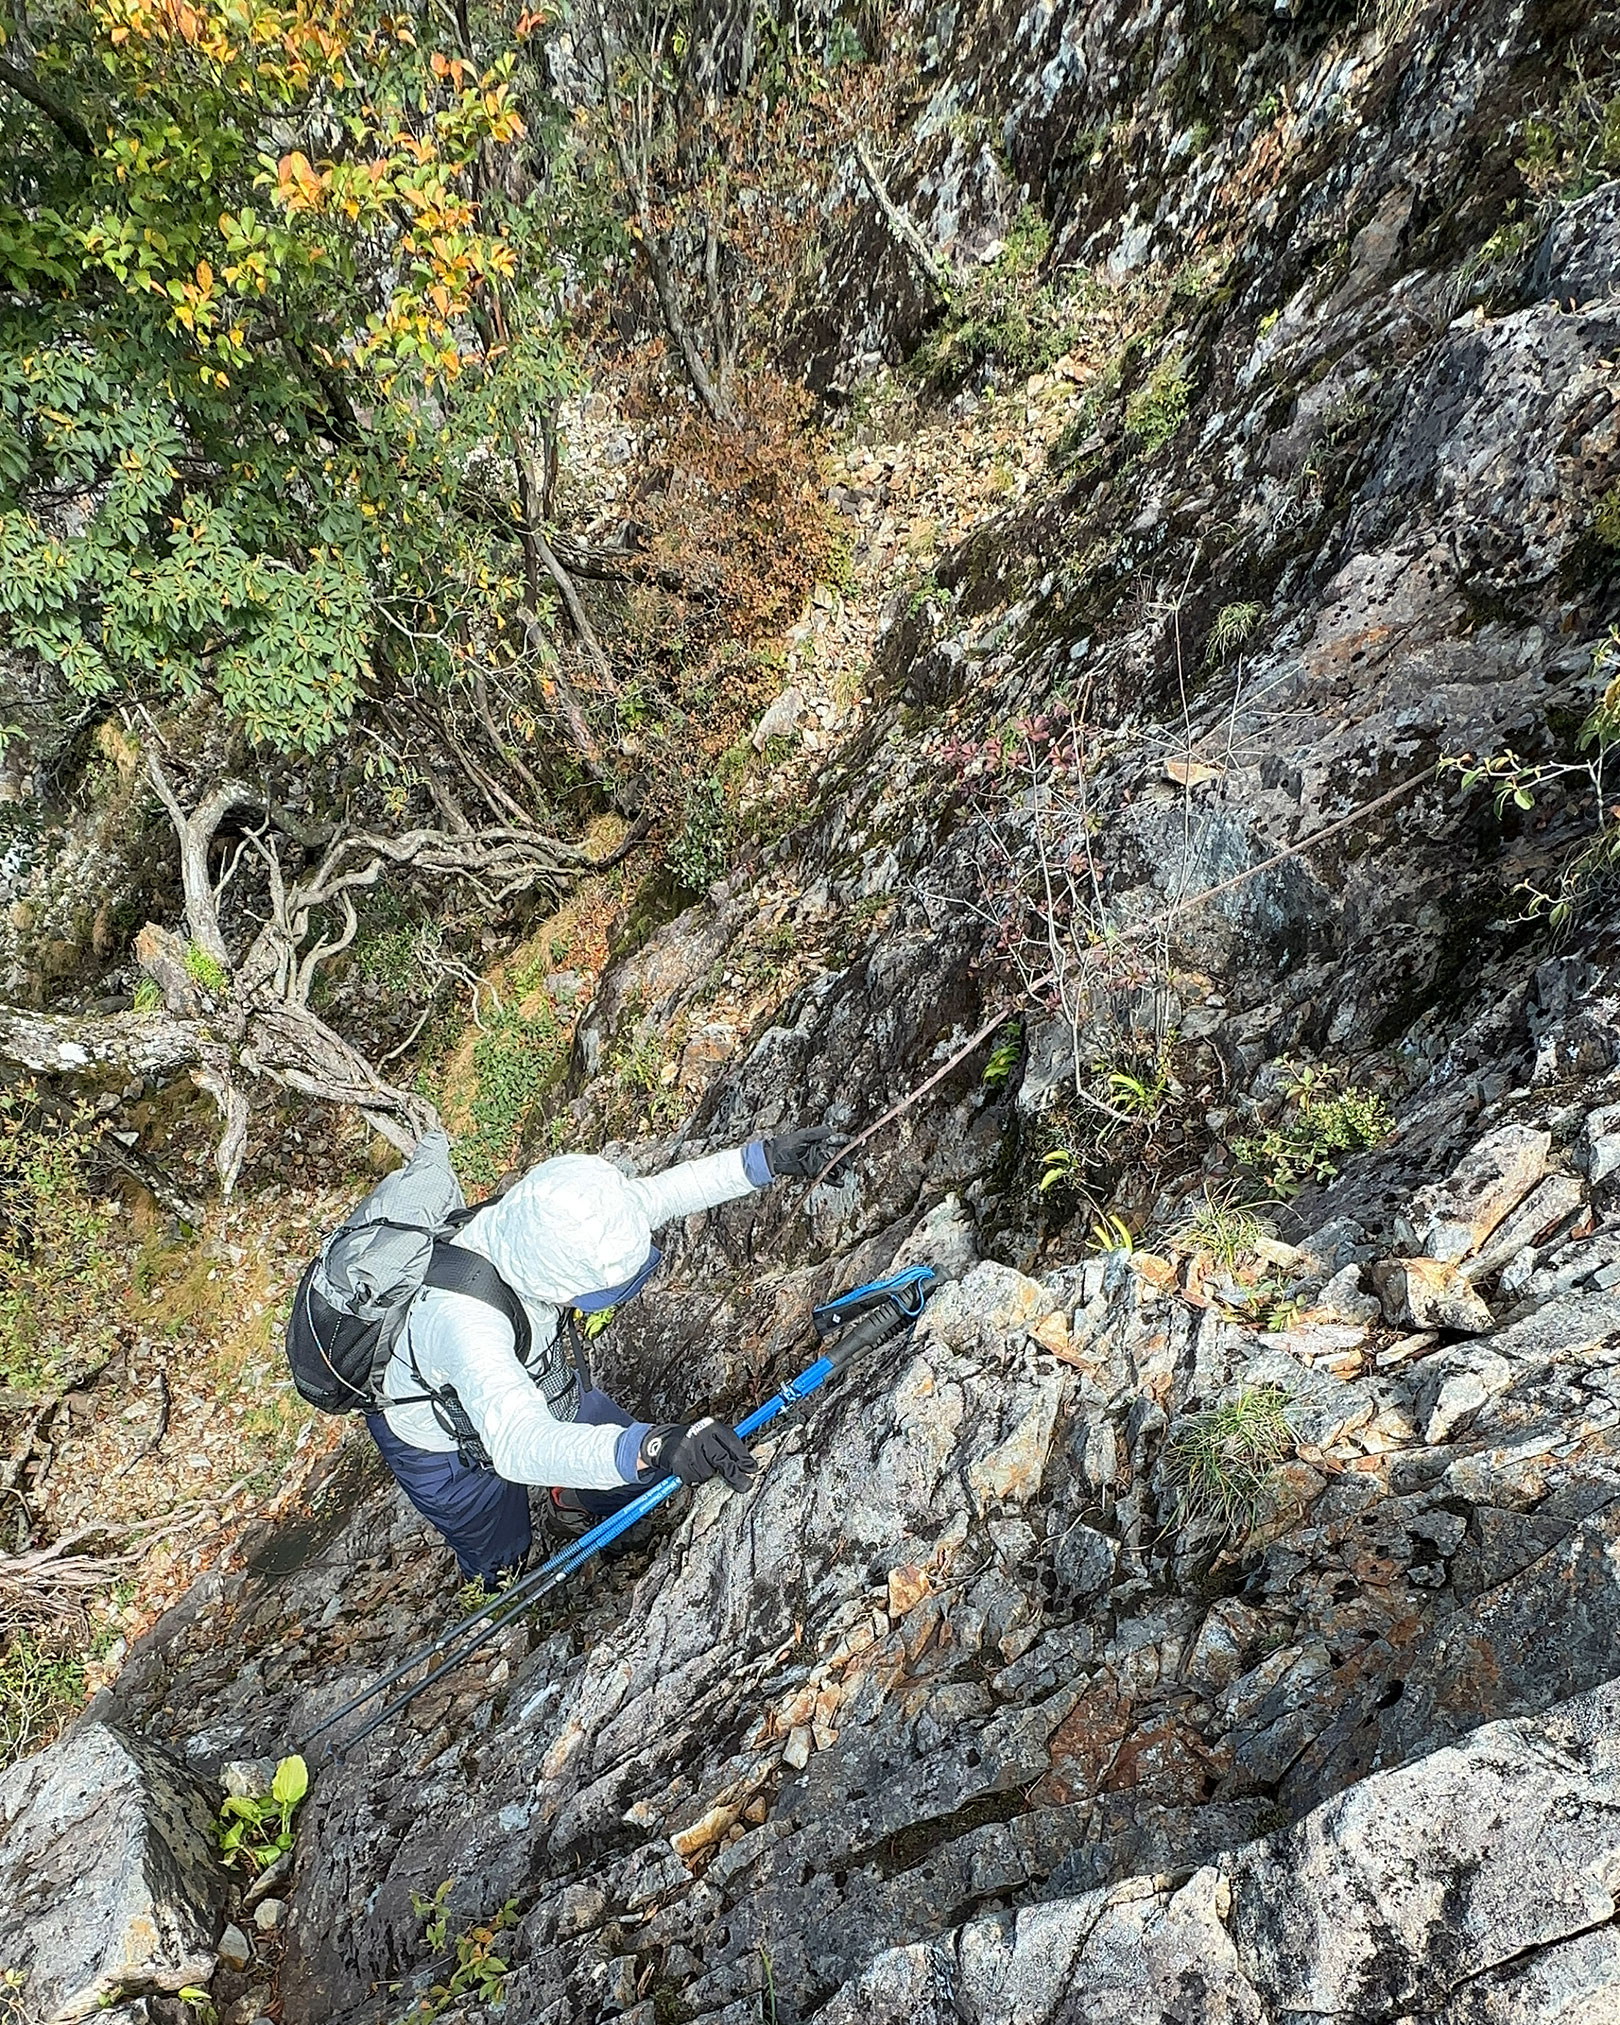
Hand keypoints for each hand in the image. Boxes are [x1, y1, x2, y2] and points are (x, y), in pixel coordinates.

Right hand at [639, 1418, 758, 1491]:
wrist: (666, 1441)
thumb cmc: (697, 1440)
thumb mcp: (713, 1436)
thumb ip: (729, 1447)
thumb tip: (749, 1466)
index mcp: (711, 1426)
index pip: (732, 1442)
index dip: (744, 1457)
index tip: (752, 1469)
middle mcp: (700, 1435)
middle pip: (722, 1460)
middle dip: (735, 1475)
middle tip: (746, 1485)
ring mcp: (688, 1450)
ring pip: (709, 1472)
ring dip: (710, 1474)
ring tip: (703, 1464)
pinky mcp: (679, 1463)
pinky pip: (696, 1478)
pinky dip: (697, 1477)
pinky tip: (692, 1468)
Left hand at [762, 1124, 844, 1179]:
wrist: (774, 1157)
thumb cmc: (787, 1143)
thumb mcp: (803, 1135)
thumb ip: (818, 1133)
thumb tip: (833, 1131)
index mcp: (821, 1140)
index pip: (838, 1140)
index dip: (847, 1141)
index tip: (855, 1142)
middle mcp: (822, 1150)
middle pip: (839, 1154)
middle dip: (846, 1158)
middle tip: (849, 1163)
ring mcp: (819, 1161)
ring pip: (835, 1165)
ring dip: (841, 1169)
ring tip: (844, 1172)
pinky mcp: (814, 1171)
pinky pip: (827, 1176)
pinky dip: (834, 1180)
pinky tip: (840, 1183)